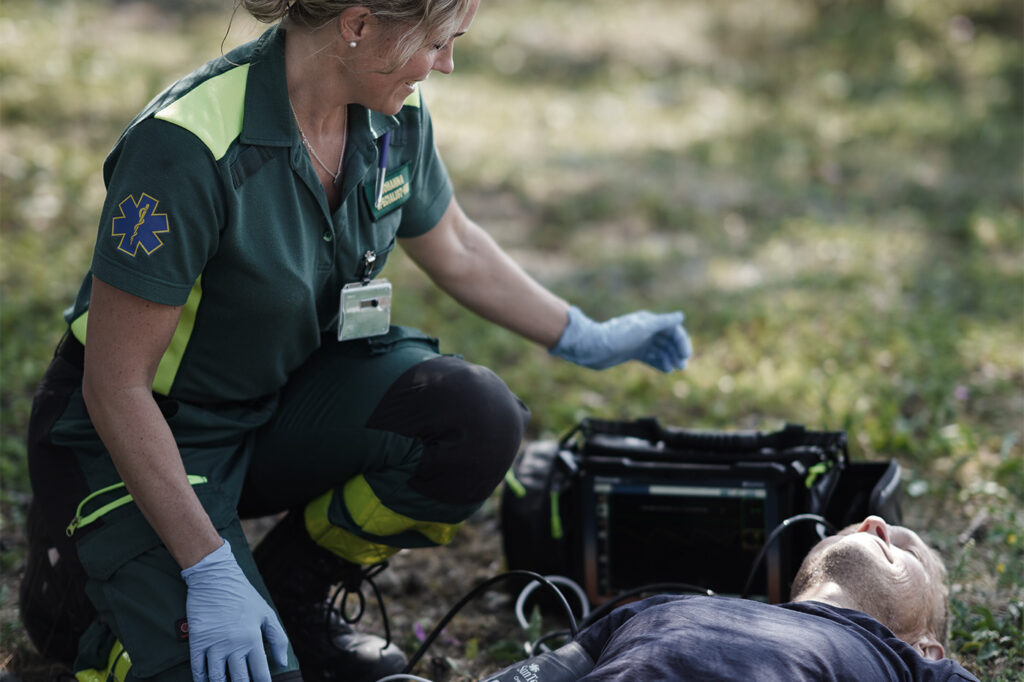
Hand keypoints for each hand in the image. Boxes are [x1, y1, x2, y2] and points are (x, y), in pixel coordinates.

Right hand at [181, 539, 289, 681]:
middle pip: (239, 680)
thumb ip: (278, 639)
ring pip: (217, 678)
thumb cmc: (244, 595)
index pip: (260, 673)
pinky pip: (198, 669)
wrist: (215, 578)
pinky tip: (207, 681)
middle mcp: (234, 645)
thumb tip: (282, 663)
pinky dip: (202, 680)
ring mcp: (214, 644)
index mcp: (253, 639)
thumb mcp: (266, 613)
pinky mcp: (197, 641)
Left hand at [549, 306, 692, 371]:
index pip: (672, 329)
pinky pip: (650, 357)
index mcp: (649, 321)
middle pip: (668, 340)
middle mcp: (646, 330)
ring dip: (669, 358)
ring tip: (673, 369)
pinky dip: (659, 363)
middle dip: (676, 352)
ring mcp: (639, 341)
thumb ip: (663, 322)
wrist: (593, 348)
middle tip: (682, 366)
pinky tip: (666, 370)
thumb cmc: (618, 336)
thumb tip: (681, 316)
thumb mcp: (642, 328)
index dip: (681, 341)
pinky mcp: (633, 352)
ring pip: (660, 350)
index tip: (685, 355)